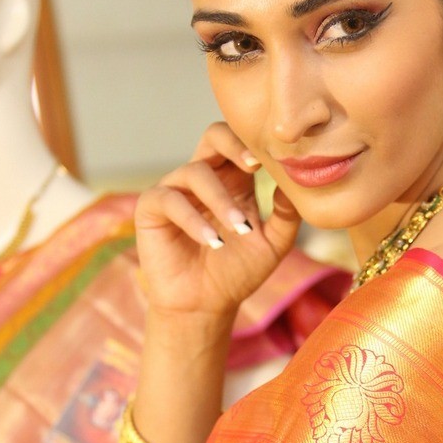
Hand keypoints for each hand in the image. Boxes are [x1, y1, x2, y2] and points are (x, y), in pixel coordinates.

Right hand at [135, 123, 300, 319]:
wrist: (205, 306)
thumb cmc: (237, 273)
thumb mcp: (272, 245)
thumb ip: (286, 216)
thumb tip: (292, 184)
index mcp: (233, 180)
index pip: (241, 143)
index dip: (255, 144)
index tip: (273, 160)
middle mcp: (203, 178)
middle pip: (213, 136)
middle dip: (233, 145)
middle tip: (254, 165)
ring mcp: (175, 190)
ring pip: (195, 172)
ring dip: (220, 200)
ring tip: (239, 230)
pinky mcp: (151, 208)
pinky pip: (169, 200)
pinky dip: (193, 219)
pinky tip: (213, 242)